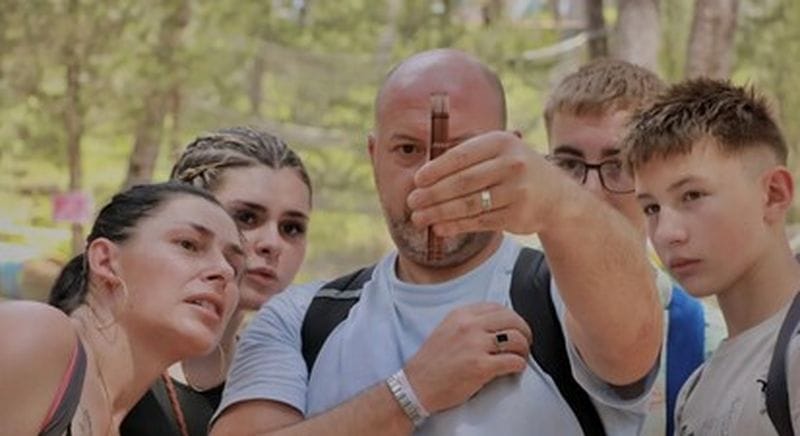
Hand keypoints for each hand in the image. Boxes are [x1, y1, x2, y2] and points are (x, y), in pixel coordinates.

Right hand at [403, 302, 531, 413]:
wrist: (416, 386)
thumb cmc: (430, 363)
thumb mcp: (446, 330)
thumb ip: (468, 323)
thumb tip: (494, 325)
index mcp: (461, 315)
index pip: (497, 307)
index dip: (511, 318)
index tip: (514, 328)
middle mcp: (469, 326)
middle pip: (512, 319)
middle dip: (524, 331)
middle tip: (525, 343)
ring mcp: (476, 346)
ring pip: (517, 338)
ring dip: (524, 349)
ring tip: (520, 357)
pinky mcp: (482, 367)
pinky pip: (514, 361)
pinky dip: (519, 366)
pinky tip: (515, 369)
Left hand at [407, 131, 567, 235]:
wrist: (555, 196)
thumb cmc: (513, 170)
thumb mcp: (497, 152)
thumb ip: (466, 157)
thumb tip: (422, 175)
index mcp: (502, 142)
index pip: (461, 155)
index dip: (436, 169)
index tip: (416, 180)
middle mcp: (512, 164)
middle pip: (463, 182)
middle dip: (433, 194)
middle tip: (412, 202)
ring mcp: (517, 191)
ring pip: (470, 204)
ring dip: (440, 213)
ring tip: (419, 218)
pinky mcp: (518, 215)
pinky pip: (480, 221)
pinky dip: (456, 226)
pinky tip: (440, 228)